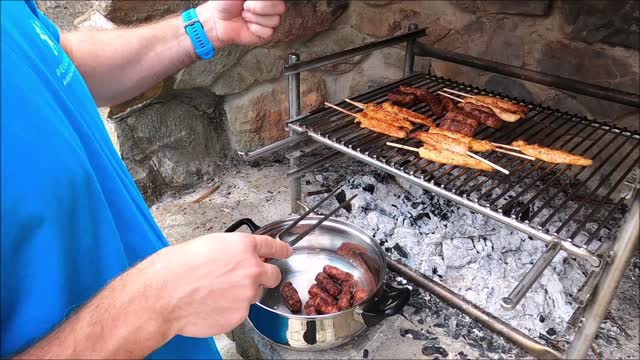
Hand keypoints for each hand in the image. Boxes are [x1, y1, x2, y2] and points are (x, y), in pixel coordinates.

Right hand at [150, 232, 291, 337]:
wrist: (163, 295)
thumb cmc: (177, 268)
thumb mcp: (208, 245)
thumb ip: (231, 251)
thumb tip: (237, 257)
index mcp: (243, 247)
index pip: (273, 246)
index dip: (281, 249)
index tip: (286, 252)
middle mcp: (251, 269)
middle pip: (274, 274)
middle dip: (265, 276)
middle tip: (248, 279)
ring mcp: (247, 294)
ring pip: (255, 294)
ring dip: (243, 294)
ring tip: (216, 292)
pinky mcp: (240, 314)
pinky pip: (241, 311)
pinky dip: (230, 309)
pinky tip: (211, 304)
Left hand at [196, 0, 285, 47]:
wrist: (218, 21)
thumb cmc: (226, 4)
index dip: (264, 0)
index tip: (249, 0)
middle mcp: (270, 7)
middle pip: (280, 8)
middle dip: (259, 8)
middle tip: (245, 7)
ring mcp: (269, 21)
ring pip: (274, 20)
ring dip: (254, 18)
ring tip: (245, 17)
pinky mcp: (266, 34)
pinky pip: (268, 32)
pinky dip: (255, 29)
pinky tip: (248, 26)